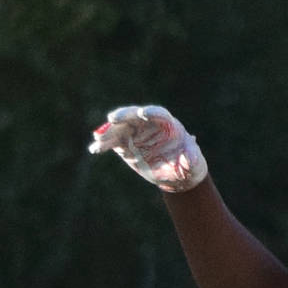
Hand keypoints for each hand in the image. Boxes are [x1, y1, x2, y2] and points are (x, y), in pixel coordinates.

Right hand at [89, 105, 208, 192]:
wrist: (176, 174)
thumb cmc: (189, 165)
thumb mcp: (193, 164)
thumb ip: (192, 159)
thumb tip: (189, 158)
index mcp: (168, 124)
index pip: (158, 113)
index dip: (150, 112)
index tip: (142, 114)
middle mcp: (149, 125)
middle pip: (134, 116)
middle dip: (124, 116)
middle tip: (112, 118)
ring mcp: (136, 134)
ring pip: (120, 129)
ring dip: (108, 133)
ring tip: (98, 139)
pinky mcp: (126, 145)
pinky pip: (112, 142)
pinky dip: (103, 145)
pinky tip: (94, 149)